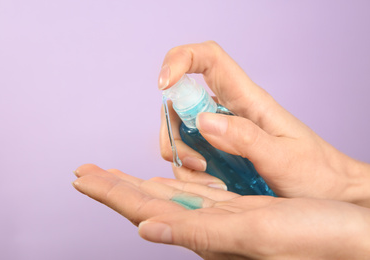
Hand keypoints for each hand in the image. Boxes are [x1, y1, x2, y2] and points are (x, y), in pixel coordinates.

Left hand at [73, 164, 369, 259]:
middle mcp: (210, 228)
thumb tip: (146, 229)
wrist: (354, 238)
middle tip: (84, 171)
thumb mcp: (255, 233)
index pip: (145, 209)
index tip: (82, 176)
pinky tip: (165, 181)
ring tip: (114, 172)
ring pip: (168, 196)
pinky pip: (196, 193)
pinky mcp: (241, 208)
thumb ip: (199, 234)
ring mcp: (224, 217)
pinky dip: (173, 183)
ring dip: (138, 183)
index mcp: (208, 235)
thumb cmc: (317, 239)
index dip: (112, 192)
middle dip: (115, 185)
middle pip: (148, 202)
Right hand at [158, 41, 369, 206]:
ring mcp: (224, 131)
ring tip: (205, 176)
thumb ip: (245, 138)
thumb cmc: (316, 173)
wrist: (330, 192)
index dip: (180, 60)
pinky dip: (189, 169)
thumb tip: (202, 119)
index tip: (164, 84)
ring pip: (181, 129)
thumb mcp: (283, 157)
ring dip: (180, 154)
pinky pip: (190, 152)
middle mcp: (231, 110)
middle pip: (182, 100)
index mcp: (249, 100)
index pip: (209, 59)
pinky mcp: (220, 151)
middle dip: (172, 129)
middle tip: (193, 160)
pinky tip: (208, 183)